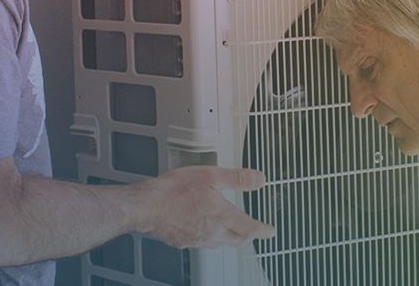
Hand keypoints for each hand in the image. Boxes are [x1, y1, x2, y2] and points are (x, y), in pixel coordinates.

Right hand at [139, 167, 275, 248]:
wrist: (148, 206)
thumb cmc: (176, 190)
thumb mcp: (211, 175)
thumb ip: (237, 179)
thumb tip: (259, 179)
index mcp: (222, 217)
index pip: (249, 228)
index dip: (263, 230)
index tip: (270, 231)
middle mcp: (212, 232)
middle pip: (237, 239)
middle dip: (248, 236)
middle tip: (254, 231)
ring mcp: (197, 239)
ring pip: (220, 243)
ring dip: (230, 237)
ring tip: (232, 230)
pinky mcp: (183, 241)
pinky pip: (203, 243)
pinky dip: (210, 237)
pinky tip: (205, 229)